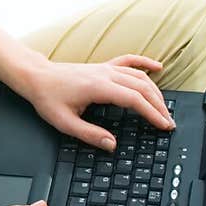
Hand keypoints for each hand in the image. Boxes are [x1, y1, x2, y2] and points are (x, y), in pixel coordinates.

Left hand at [17, 53, 173, 148]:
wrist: (37, 77)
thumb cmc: (48, 98)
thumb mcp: (65, 122)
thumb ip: (89, 134)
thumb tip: (111, 144)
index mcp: (99, 87)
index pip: (134, 99)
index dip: (152, 113)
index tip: (163, 125)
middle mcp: (106, 74)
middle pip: (142, 88)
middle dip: (159, 106)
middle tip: (169, 123)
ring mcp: (106, 68)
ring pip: (139, 76)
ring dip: (156, 91)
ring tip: (165, 108)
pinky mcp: (103, 66)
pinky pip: (129, 61)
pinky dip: (145, 63)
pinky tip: (157, 67)